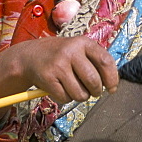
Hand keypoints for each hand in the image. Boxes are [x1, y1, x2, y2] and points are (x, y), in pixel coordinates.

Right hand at [0, 36, 118, 124]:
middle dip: (96, 91)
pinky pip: (65, 98)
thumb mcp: (78, 51)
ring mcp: (58, 64)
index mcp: (83, 43)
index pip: (105, 61)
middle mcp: (71, 51)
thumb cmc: (61, 57)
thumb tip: (112, 86)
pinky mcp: (47, 77)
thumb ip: (95, 63)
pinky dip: (65, 98)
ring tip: (73, 88)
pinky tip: (60, 88)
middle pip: (94, 81)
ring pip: (80, 93)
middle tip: (92, 92)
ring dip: (80, 96)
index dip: (112, 78)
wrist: (29, 56)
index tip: (112, 88)